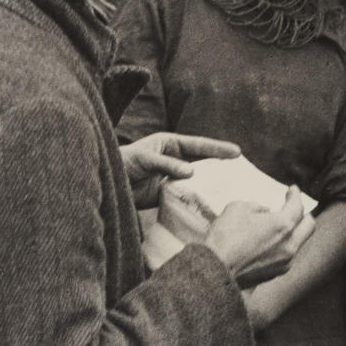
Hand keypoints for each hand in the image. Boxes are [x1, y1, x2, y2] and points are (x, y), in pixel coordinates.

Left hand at [121, 132, 240, 207]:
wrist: (104, 184)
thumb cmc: (122, 162)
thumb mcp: (145, 158)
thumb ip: (167, 164)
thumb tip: (191, 172)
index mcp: (170, 144)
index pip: (198, 145)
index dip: (217, 149)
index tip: (236, 152)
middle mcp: (174, 160)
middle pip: (202, 161)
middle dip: (221, 164)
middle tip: (241, 168)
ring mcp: (172, 178)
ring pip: (197, 179)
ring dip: (211, 183)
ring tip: (231, 186)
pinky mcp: (167, 195)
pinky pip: (186, 195)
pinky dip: (197, 198)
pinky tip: (209, 202)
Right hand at [204, 186, 314, 288]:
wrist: (215, 272)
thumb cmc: (225, 238)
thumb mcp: (237, 208)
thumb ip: (256, 207)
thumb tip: (264, 212)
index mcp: (283, 225)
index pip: (298, 206)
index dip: (295, 195)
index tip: (292, 190)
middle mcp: (290, 244)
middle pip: (309, 225)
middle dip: (303, 214)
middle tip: (293, 208)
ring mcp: (284, 261)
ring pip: (298, 242)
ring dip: (293, 232)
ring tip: (279, 226)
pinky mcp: (275, 273)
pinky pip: (286, 255)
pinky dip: (282, 246)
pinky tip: (269, 243)